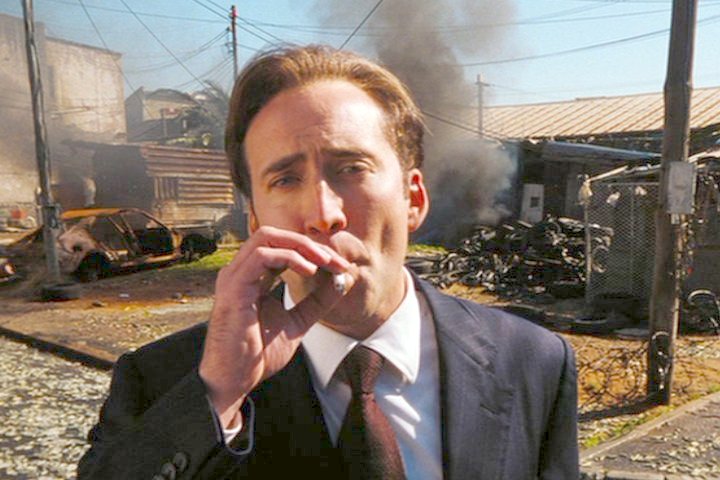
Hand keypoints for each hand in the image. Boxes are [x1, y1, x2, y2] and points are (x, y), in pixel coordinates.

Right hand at [198, 226, 357, 427]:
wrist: (235, 381)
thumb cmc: (257, 355)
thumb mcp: (298, 322)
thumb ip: (317, 302)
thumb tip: (342, 280)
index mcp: (253, 277)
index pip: (284, 248)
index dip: (314, 252)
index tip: (341, 267)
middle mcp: (241, 271)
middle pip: (276, 235)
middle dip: (310, 243)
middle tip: (337, 261)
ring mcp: (234, 276)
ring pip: (267, 237)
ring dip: (302, 246)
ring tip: (326, 262)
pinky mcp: (233, 287)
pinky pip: (261, 256)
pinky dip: (289, 257)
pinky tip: (309, 271)